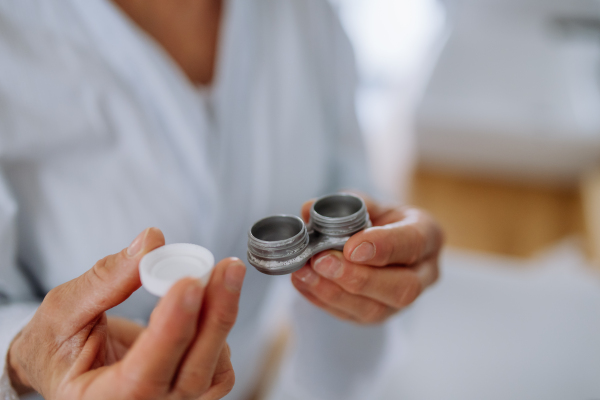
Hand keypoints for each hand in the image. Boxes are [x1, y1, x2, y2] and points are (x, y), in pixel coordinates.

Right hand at [7, 228, 245, 399]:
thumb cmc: (55, 344)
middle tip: (228, 268)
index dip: (171, 329)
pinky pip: (219, 372)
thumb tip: (151, 243)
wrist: (63, 364)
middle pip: (192, 374)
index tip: (188, 284)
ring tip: (221, 275)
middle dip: (214, 315)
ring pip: (212, 371)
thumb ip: (107, 279)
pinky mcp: (187, 393)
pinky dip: (220, 336)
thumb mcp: (63, 309)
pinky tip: (208, 307)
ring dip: (221, 318)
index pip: (143, 376)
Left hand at [291, 195, 442, 323]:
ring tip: (305, 273)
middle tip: (322, 262)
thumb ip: (343, 205)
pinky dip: (323, 301)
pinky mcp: (379, 316)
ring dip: (334, 293)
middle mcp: (424, 273)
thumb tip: (308, 209)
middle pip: (402, 288)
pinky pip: (353, 317)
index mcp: (427, 235)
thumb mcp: (368, 203)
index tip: (351, 247)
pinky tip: (304, 284)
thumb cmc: (377, 220)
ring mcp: (403, 301)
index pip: (413, 243)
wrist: (379, 242)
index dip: (383, 247)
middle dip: (358, 278)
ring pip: (376, 310)